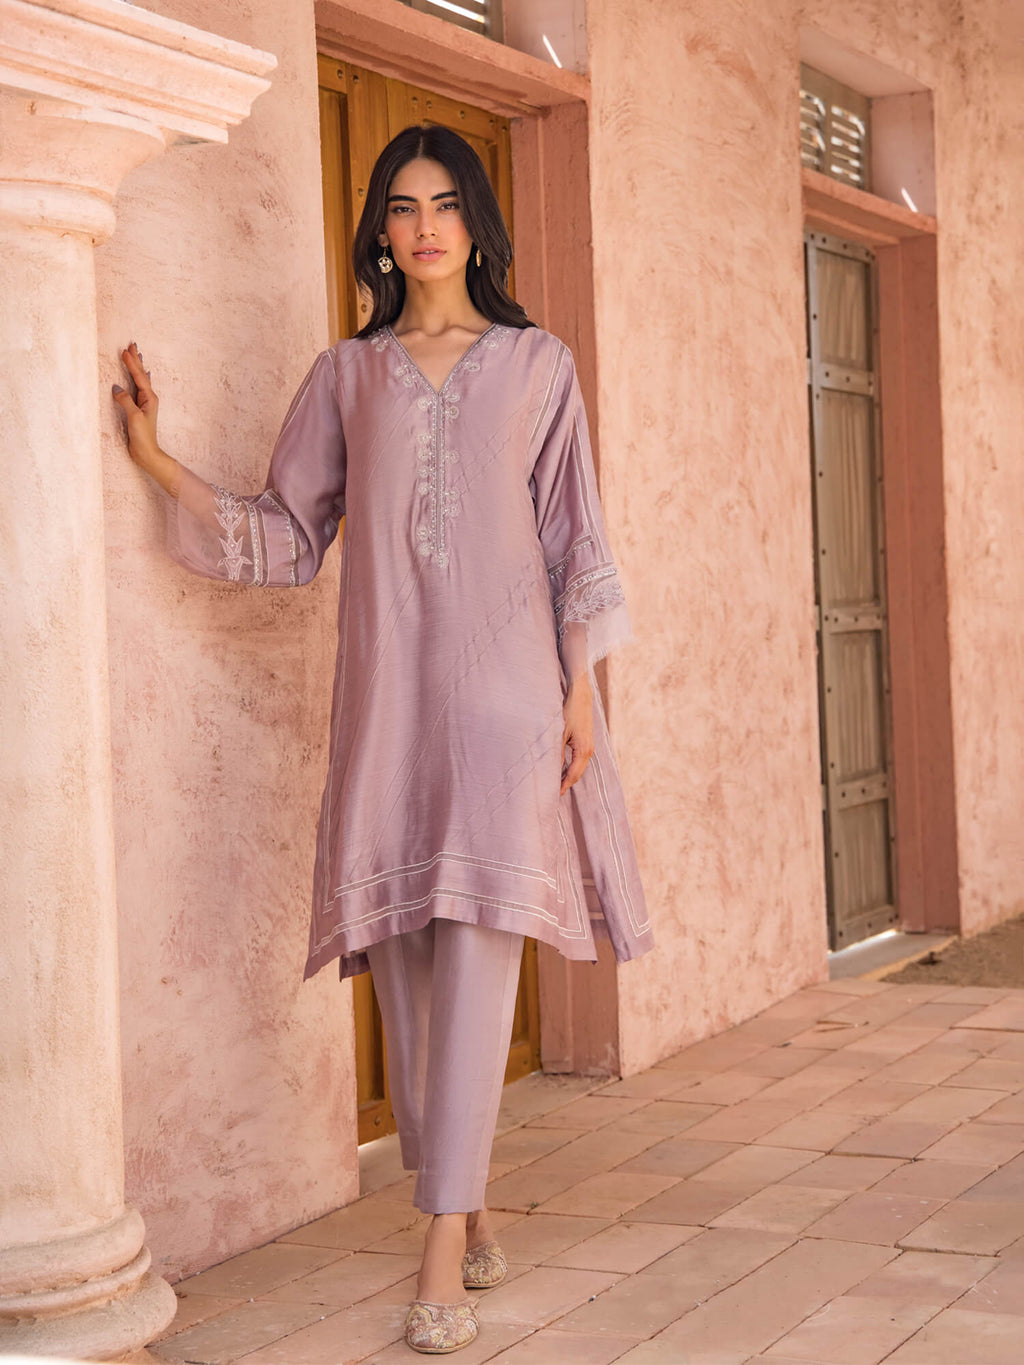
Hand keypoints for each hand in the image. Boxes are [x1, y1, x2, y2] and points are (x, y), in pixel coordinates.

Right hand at [112, 341, 159, 464]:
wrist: (146, 452)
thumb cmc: (143, 436)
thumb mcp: (134, 417)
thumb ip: (126, 401)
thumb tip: (116, 388)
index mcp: (149, 398)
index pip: (139, 376)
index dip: (132, 363)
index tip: (125, 350)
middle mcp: (148, 398)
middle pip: (141, 375)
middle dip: (136, 360)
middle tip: (132, 345)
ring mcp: (144, 403)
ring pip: (139, 380)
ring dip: (137, 367)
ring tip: (135, 354)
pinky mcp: (138, 409)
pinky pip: (137, 388)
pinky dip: (137, 379)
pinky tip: (139, 377)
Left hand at [560, 673, 593, 794]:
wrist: (580, 695)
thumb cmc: (569, 711)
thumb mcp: (559, 732)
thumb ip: (556, 752)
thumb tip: (551, 769)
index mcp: (584, 750)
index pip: (573, 775)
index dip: (563, 786)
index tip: (553, 796)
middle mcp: (589, 751)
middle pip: (577, 774)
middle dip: (566, 784)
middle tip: (553, 794)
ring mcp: (589, 746)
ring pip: (578, 768)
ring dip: (568, 776)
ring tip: (556, 785)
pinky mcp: (586, 742)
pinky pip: (578, 760)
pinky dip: (571, 768)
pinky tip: (562, 770)